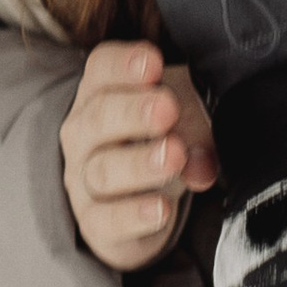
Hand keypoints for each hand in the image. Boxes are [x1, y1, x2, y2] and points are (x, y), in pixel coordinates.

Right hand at [60, 42, 217, 272]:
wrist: (138, 199)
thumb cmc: (158, 140)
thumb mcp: (182, 118)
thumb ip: (196, 127)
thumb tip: (203, 162)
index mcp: (102, 93)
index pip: (101, 69)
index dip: (124, 65)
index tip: (153, 63)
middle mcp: (84, 133)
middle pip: (98, 117)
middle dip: (133, 112)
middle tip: (167, 109)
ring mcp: (84, 179)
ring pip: (103, 170)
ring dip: (139, 163)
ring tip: (174, 157)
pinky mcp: (94, 222)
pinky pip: (106, 220)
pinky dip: (133, 215)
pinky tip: (161, 208)